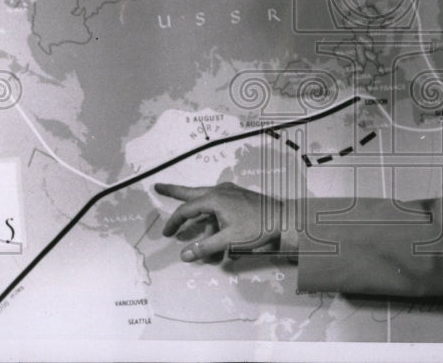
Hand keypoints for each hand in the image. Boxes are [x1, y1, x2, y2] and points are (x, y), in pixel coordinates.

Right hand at [155, 181, 282, 262]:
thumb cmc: (257, 228)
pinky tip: (210, 223)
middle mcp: (220, 191)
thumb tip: (184, 255)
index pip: (187, 210)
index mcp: (215, 199)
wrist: (283, 218)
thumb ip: (205, 248)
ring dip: (195, 210)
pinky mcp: (238, 197)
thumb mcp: (229, 240)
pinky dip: (209, 212)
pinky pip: (217, 202)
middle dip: (174, 191)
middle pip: (191, 192)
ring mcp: (230, 192)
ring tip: (186, 220)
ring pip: (205, 199)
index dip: (174, 222)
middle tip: (158, 187)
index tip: (166, 234)